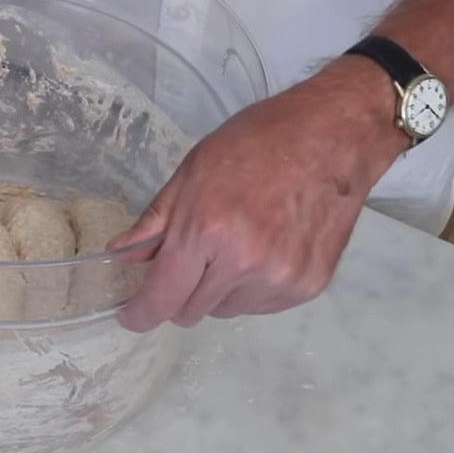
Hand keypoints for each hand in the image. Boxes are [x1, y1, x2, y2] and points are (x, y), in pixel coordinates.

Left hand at [110, 57, 407, 330]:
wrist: (332, 137)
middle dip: (180, 293)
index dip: (139, 313)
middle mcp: (243, 263)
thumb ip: (155, 223)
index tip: (130, 315)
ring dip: (219, 291)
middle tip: (192, 257)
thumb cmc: (258, 143)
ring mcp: (279, 278)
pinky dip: (252, 288)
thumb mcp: (192, 172)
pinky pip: (261, 306)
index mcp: (207, 230)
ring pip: (226, 311)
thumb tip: (121, 255)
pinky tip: (265, 249)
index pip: (162, 298)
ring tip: (237, 243)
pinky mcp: (307, 286)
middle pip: (190, 312)